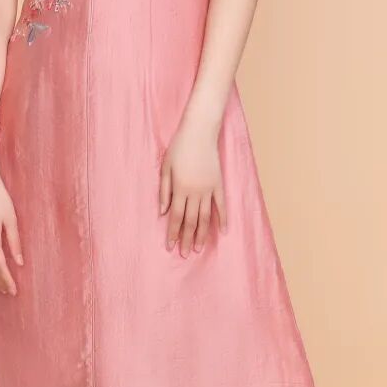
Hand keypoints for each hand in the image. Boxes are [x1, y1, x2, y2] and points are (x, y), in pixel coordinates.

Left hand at [159, 117, 227, 256]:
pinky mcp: (219, 184)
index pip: (175, 217)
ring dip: (202, 234)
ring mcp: (209, 189)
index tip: (170, 246)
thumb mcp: (165, 167)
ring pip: (205, 217)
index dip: (172, 233)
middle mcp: (195, 192)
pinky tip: (222, 232)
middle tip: (184, 254)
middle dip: (186, 238)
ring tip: (198, 248)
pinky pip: (221, 205)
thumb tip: (162, 212)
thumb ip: (164, 190)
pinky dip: (223, 218)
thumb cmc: (179, 147)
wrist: (200, 132)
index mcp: (180, 188)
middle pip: (190, 221)